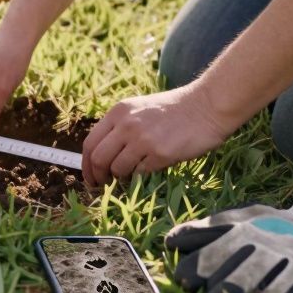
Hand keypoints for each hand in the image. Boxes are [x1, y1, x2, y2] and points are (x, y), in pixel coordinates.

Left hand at [82, 83, 232, 185]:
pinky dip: (140, 178)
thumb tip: (103, 157)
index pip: (90, 143)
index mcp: (119, 112)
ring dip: (121, 178)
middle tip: (103, 185)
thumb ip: (121, 127)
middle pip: (98, 159)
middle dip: (98, 177)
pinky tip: (148, 171)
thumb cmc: (174, 109)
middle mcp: (126, 125)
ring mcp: (142, 139)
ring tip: (130, 176)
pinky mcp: (160, 154)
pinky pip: (140, 174)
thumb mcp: (140, 109)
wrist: (206, 106)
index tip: (90, 177)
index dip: (86, 165)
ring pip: (117, 170)